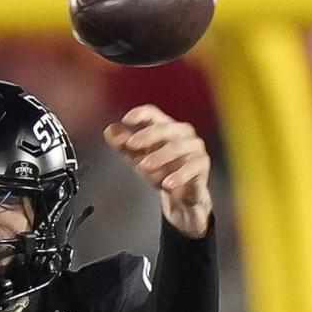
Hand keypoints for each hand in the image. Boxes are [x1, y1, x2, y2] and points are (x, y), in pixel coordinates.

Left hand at [104, 105, 212, 236]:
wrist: (180, 197)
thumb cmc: (161, 171)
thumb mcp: (138, 159)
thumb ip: (124, 145)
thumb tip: (109, 130)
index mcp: (166, 128)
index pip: (154, 114)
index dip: (141, 114)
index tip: (126, 120)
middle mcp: (182, 134)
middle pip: (166, 127)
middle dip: (148, 135)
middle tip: (131, 145)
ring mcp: (194, 148)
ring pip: (178, 147)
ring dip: (159, 156)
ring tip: (143, 167)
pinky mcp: (202, 165)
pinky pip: (192, 167)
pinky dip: (178, 176)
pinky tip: (166, 185)